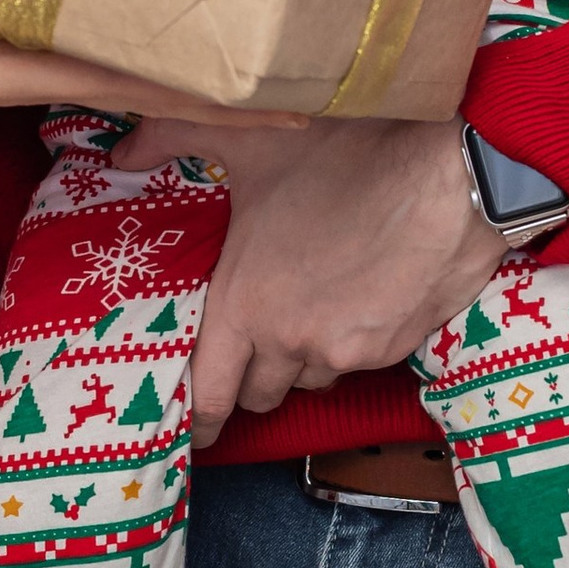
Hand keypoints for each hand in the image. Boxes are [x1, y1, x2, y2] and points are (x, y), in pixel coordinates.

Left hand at [108, 114, 503, 436]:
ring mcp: (347, 350)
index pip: (208, 392)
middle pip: (259, 393)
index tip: (193, 430)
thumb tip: (119, 150)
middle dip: (251, 378)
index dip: (197, 419)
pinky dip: (351, 340)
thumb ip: (171, 138)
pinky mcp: (395, 347)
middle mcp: (291, 340)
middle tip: (249, 354)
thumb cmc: (345, 154)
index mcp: (244, 303)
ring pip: (311, 376)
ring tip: (310, 307)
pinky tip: (358, 296)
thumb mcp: (248, 137)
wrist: (449, 175)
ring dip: (303, 357)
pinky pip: (359, 359)